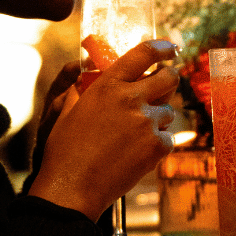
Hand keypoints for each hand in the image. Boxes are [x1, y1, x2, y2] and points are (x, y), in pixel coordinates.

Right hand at [29, 38, 177, 221]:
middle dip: (170, 79)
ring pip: (169, 111)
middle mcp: (131, 99)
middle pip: (169, 78)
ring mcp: (147, 123)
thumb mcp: (69, 110)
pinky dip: (157, 143)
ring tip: (136, 134)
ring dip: (158, 118)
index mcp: (108, 85)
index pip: (143, 53)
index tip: (170, 48)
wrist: (72, 187)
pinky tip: (137, 153)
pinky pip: (167, 138)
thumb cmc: (65, 150)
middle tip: (165, 86)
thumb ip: (83, 89)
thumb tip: (87, 77)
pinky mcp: (157, 147)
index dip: (162, 47)